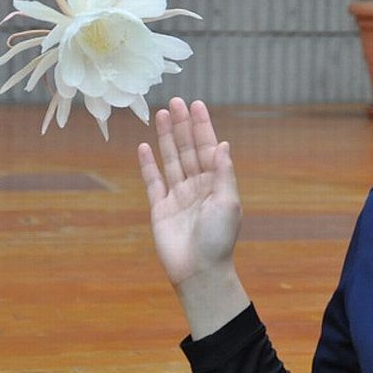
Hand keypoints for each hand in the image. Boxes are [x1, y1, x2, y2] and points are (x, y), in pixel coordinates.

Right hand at [139, 97, 245, 291]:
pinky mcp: (160, 208)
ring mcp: (178, 195)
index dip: (202, 126)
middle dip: (182, 125)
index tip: (197, 105)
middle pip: (188, 148)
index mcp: (216, 182)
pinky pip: (153, 181)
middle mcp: (197, 185)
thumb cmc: (219, 239)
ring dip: (165, 138)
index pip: (208, 147)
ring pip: (170, 160)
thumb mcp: (228, 202)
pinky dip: (148, 164)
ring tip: (160, 114)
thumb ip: (223, 173)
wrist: (199, 271)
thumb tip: (223, 144)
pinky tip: (144, 146)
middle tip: (176, 101)